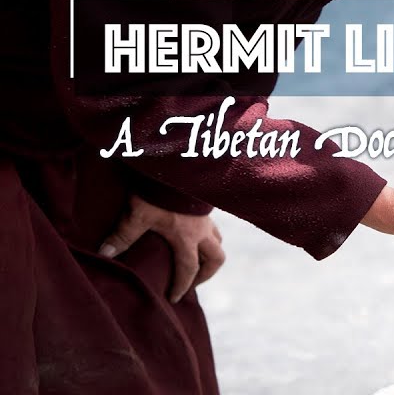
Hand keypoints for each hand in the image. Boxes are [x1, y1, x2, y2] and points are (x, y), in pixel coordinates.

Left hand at [99, 195, 225, 303]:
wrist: (177, 166)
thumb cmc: (158, 192)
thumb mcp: (137, 215)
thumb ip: (122, 235)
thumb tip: (104, 254)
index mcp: (186, 238)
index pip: (189, 269)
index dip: (183, 286)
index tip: (175, 298)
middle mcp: (202, 231)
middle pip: (216, 259)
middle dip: (206, 274)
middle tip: (193, 282)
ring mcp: (207, 218)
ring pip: (218, 242)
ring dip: (210, 254)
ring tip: (198, 260)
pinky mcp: (206, 205)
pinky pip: (214, 226)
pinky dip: (208, 236)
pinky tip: (195, 233)